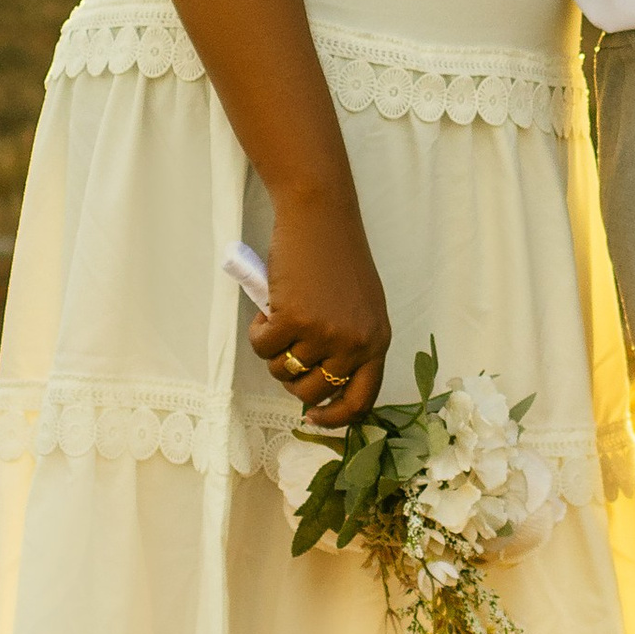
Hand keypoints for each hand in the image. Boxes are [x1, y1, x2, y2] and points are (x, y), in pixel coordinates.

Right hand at [251, 187, 389, 425]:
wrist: (320, 215)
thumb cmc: (336, 257)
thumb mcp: (360, 306)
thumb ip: (350, 344)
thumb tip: (320, 385)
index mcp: (377, 340)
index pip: (361, 400)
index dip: (336, 418)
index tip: (313, 417)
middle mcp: (355, 342)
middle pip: (311, 390)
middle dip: (289, 377)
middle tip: (284, 349)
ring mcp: (325, 333)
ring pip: (282, 370)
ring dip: (271, 351)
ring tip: (276, 321)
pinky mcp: (294, 319)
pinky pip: (263, 347)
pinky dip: (257, 332)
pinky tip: (266, 309)